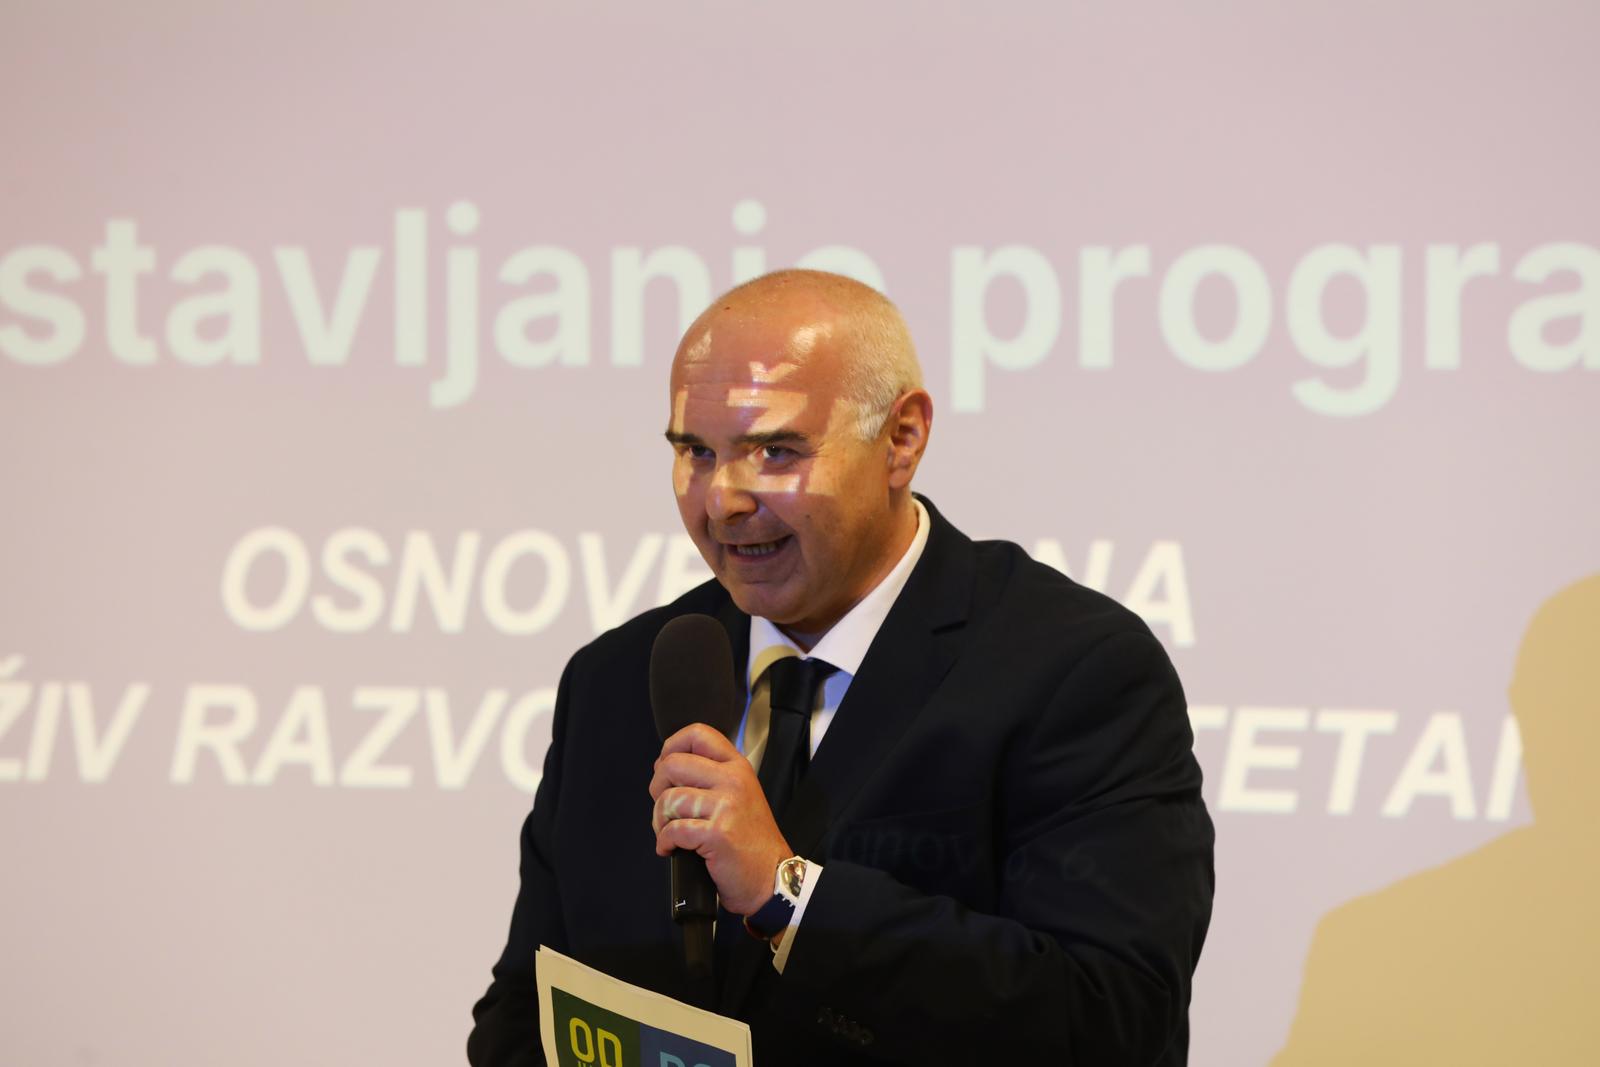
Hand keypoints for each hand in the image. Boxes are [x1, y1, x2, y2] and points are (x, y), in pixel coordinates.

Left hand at [648, 723, 789, 915]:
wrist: (771, 878)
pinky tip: (672, 849)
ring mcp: (726, 806)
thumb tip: (664, 766)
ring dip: (659, 821)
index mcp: (737, 767)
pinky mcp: (717, 833)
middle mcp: (733, 780)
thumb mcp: (738, 794)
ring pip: (668, 799)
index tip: (666, 767)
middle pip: (672, 764)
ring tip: (669, 832)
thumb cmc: (750, 841)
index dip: (671, 747)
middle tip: (667, 808)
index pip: (697, 734)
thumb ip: (709, 776)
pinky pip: (672, 829)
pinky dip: (664, 842)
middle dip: (657, 788)